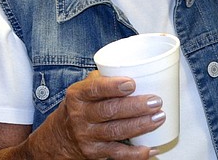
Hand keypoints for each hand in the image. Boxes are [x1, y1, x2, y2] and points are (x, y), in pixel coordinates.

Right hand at [30, 71, 164, 158]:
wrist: (59, 138)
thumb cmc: (79, 107)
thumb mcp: (83, 89)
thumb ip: (104, 78)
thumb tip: (135, 67)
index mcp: (77, 95)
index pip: (94, 89)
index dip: (113, 86)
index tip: (132, 83)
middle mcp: (80, 116)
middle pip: (109, 111)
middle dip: (136, 106)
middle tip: (155, 101)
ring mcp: (87, 136)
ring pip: (116, 132)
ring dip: (141, 125)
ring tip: (158, 117)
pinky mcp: (95, 154)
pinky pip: (118, 154)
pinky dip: (136, 153)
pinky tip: (150, 148)